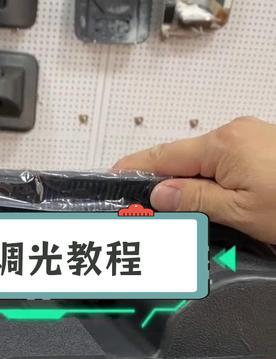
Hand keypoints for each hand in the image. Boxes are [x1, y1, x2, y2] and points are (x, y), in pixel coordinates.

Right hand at [114, 117, 275, 243]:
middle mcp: (233, 134)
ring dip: (184, 184)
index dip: (135, 167)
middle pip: (181, 159)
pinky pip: (219, 162)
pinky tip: (200, 198)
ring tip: (169, 209)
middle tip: (140, 205)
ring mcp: (248, 138)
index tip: (113, 175)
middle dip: (160, 181)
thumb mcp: (241, 210)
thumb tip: (159, 193)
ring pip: (201, 162)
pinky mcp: (259, 147)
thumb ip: (196, 199)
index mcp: (224, 145)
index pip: (165, 156)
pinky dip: (204, 179)